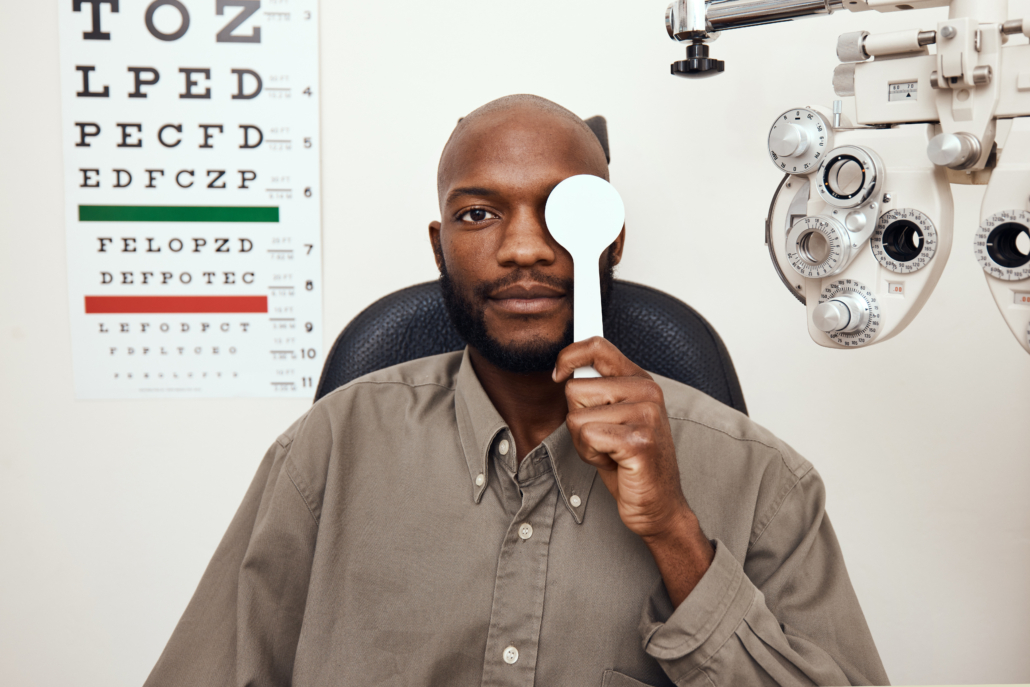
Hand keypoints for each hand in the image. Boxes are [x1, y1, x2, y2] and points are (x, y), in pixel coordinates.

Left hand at [554, 337, 712, 603]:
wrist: (658, 504)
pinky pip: (587, 437)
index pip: (597, 346)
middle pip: (575, 389)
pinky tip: (614, 462)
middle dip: (577, 419)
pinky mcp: (638, 441)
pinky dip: (590, 455)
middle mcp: (647, 392)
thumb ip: (597, 389)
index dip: (569, 356)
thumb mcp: (613, 416)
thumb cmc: (630, 462)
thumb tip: (567, 370)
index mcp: (640, 380)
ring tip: (610, 451)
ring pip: (576, 417)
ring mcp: (646, 415)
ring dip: (583, 442)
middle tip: (603, 438)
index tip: (558, 373)